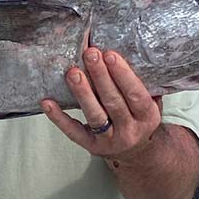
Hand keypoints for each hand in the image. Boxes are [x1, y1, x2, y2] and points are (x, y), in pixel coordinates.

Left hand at [40, 47, 162, 160]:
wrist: (136, 152)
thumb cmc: (139, 117)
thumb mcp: (150, 102)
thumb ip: (141, 82)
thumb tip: (125, 46)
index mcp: (148, 116)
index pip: (135, 94)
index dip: (123, 74)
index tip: (110, 54)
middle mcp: (130, 130)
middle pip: (113, 101)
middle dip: (100, 76)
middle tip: (89, 54)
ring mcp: (110, 140)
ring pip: (94, 115)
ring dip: (82, 92)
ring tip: (72, 72)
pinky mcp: (90, 145)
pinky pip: (73, 131)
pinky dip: (59, 117)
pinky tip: (47, 102)